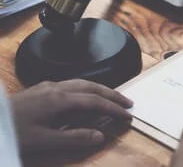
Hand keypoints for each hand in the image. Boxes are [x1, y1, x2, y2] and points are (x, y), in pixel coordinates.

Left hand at [11, 80, 132, 151]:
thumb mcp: (43, 141)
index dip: (113, 108)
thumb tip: (100, 135)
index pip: (94, 101)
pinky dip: (87, 88)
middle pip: (91, 86)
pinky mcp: (40, 88)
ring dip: (100, 89)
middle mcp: (57, 88)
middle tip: (127, 101)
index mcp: (60, 100)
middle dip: (111, 93)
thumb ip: (73, 138)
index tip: (127, 114)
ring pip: (82, 82)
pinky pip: (72, 83)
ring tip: (111, 97)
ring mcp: (48, 86)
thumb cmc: (14, 131)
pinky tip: (84, 95)